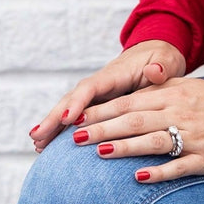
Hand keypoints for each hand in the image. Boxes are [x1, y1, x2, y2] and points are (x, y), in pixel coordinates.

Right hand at [30, 40, 185, 150]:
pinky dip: (62, 131)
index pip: (91, 87)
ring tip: (37, 145)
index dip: (78, 102)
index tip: (66, 118)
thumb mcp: (166, 61)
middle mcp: (100, 85)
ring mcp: (97, 96)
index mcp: (114, 74)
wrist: (157, 57)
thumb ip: (161, 67)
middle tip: (37, 136)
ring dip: (53, 127)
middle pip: (72, 100)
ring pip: (70, 110)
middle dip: (54, 117)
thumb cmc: (162, 60)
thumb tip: (155, 72)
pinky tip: (48, 146)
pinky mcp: (98, 106)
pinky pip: (78, 119)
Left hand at [71, 74, 203, 181]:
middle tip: (76, 138)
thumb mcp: (186, 86)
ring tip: (99, 152)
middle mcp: (178, 115)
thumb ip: (157, 89)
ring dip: (124, 147)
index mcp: (172, 96)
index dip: (103, 111)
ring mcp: (192, 137)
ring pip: (152, 142)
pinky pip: (178, 166)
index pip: (130, 103)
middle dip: (104, 129)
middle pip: (135, 122)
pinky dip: (158, 172)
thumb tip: (127, 96)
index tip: (79, 119)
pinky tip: (137, 177)